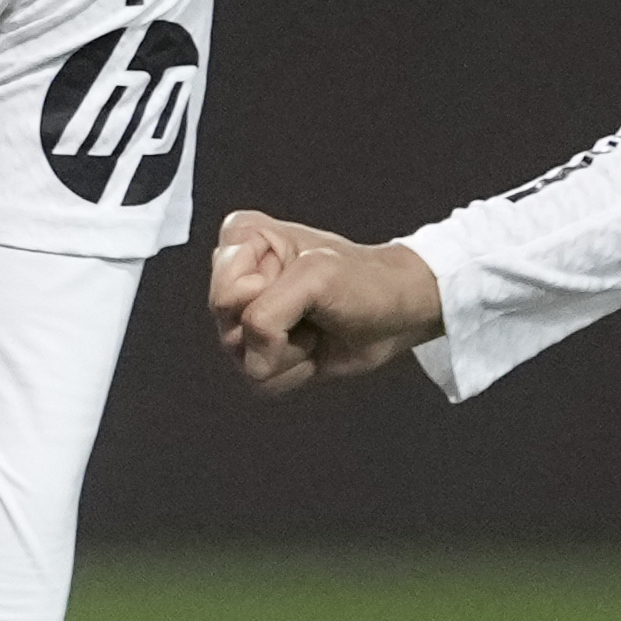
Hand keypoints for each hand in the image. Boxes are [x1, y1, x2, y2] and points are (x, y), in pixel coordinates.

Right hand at [208, 210, 443, 396]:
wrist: (396, 311)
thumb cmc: (363, 280)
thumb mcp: (314, 277)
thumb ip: (265, 313)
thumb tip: (252, 357)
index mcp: (242, 240)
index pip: (224, 293)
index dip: (263, 298)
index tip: (297, 280)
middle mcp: (237, 277)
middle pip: (228, 329)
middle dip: (277, 330)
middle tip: (308, 308)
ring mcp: (247, 318)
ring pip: (242, 359)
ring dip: (289, 353)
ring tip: (313, 326)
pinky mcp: (263, 352)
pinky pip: (259, 380)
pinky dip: (293, 372)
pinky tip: (312, 349)